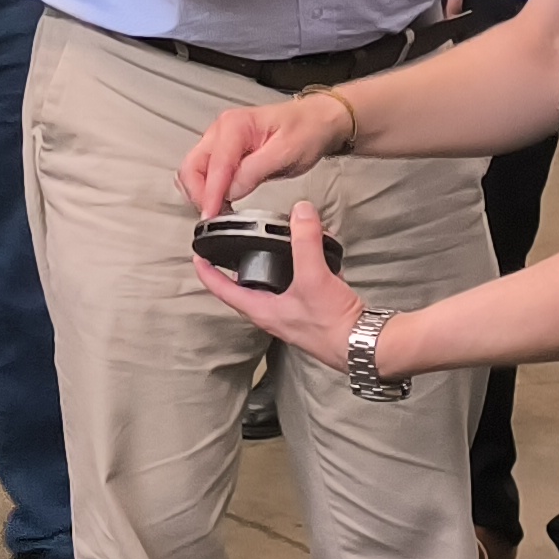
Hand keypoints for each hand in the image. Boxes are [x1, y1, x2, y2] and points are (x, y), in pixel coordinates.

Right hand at [178, 92, 344, 214]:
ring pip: (195, 171)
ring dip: (201, 193)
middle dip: (199, 194)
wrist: (317, 121)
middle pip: (193, 167)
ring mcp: (220, 140)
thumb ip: (255, 171)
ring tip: (220, 212)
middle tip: (215, 217)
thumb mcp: (286, 152)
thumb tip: (229, 191)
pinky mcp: (224, 151)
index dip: (210, 194)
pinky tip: (221, 201)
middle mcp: (222, 130)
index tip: (211, 216)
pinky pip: (205, 172)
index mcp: (235, 125)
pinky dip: (207, 189)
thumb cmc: (306, 130)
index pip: (214, 165)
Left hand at [188, 200, 370, 366]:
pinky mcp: (310, 313)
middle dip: (237, 268)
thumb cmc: (333, 325)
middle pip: (244, 288)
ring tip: (270, 250)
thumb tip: (300, 212)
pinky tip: (311, 262)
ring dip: (269, 269)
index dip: (207, 272)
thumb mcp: (314, 276)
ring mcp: (291, 315)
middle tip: (229, 250)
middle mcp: (272, 314)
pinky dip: (297, 272)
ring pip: (271, 288)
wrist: (362, 345)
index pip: (223, 290)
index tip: (196, 256)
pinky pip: (295, 288)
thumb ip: (305, 242)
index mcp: (261, 310)